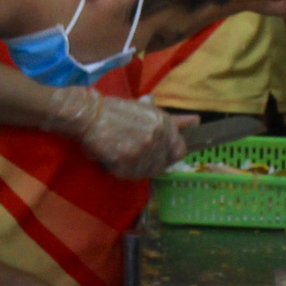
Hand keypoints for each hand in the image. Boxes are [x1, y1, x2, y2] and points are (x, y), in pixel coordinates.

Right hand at [77, 94, 193, 178]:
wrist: (89, 115)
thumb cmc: (114, 110)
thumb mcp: (145, 111)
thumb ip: (170, 120)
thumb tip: (196, 121)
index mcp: (164, 122)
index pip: (179, 150)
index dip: (169, 155)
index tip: (158, 155)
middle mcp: (158, 136)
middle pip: (162, 164)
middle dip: (148, 163)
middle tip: (132, 155)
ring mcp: (144, 149)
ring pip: (146, 172)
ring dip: (134, 168)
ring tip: (120, 156)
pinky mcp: (128, 161)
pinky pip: (130, 175)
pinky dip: (121, 171)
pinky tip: (113, 161)